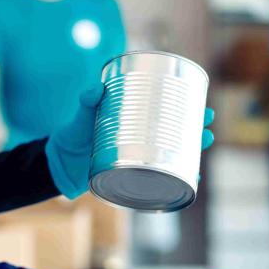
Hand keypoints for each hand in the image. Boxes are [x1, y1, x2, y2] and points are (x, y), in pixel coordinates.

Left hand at [46, 84, 215, 199]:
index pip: (165, 108)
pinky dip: (177, 177)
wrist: (60, 167)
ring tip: (204, 146)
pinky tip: (191, 178)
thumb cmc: (70, 137)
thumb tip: (94, 89)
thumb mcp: (79, 117)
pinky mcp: (135, 175)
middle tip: (208, 125)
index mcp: (134, 119)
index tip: (201, 100)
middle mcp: (141, 137)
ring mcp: (139, 157)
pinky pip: (161, 175)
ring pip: (173, 153)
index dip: (186, 104)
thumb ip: (85, 103)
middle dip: (196, 128)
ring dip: (192, 152)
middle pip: (177, 131)